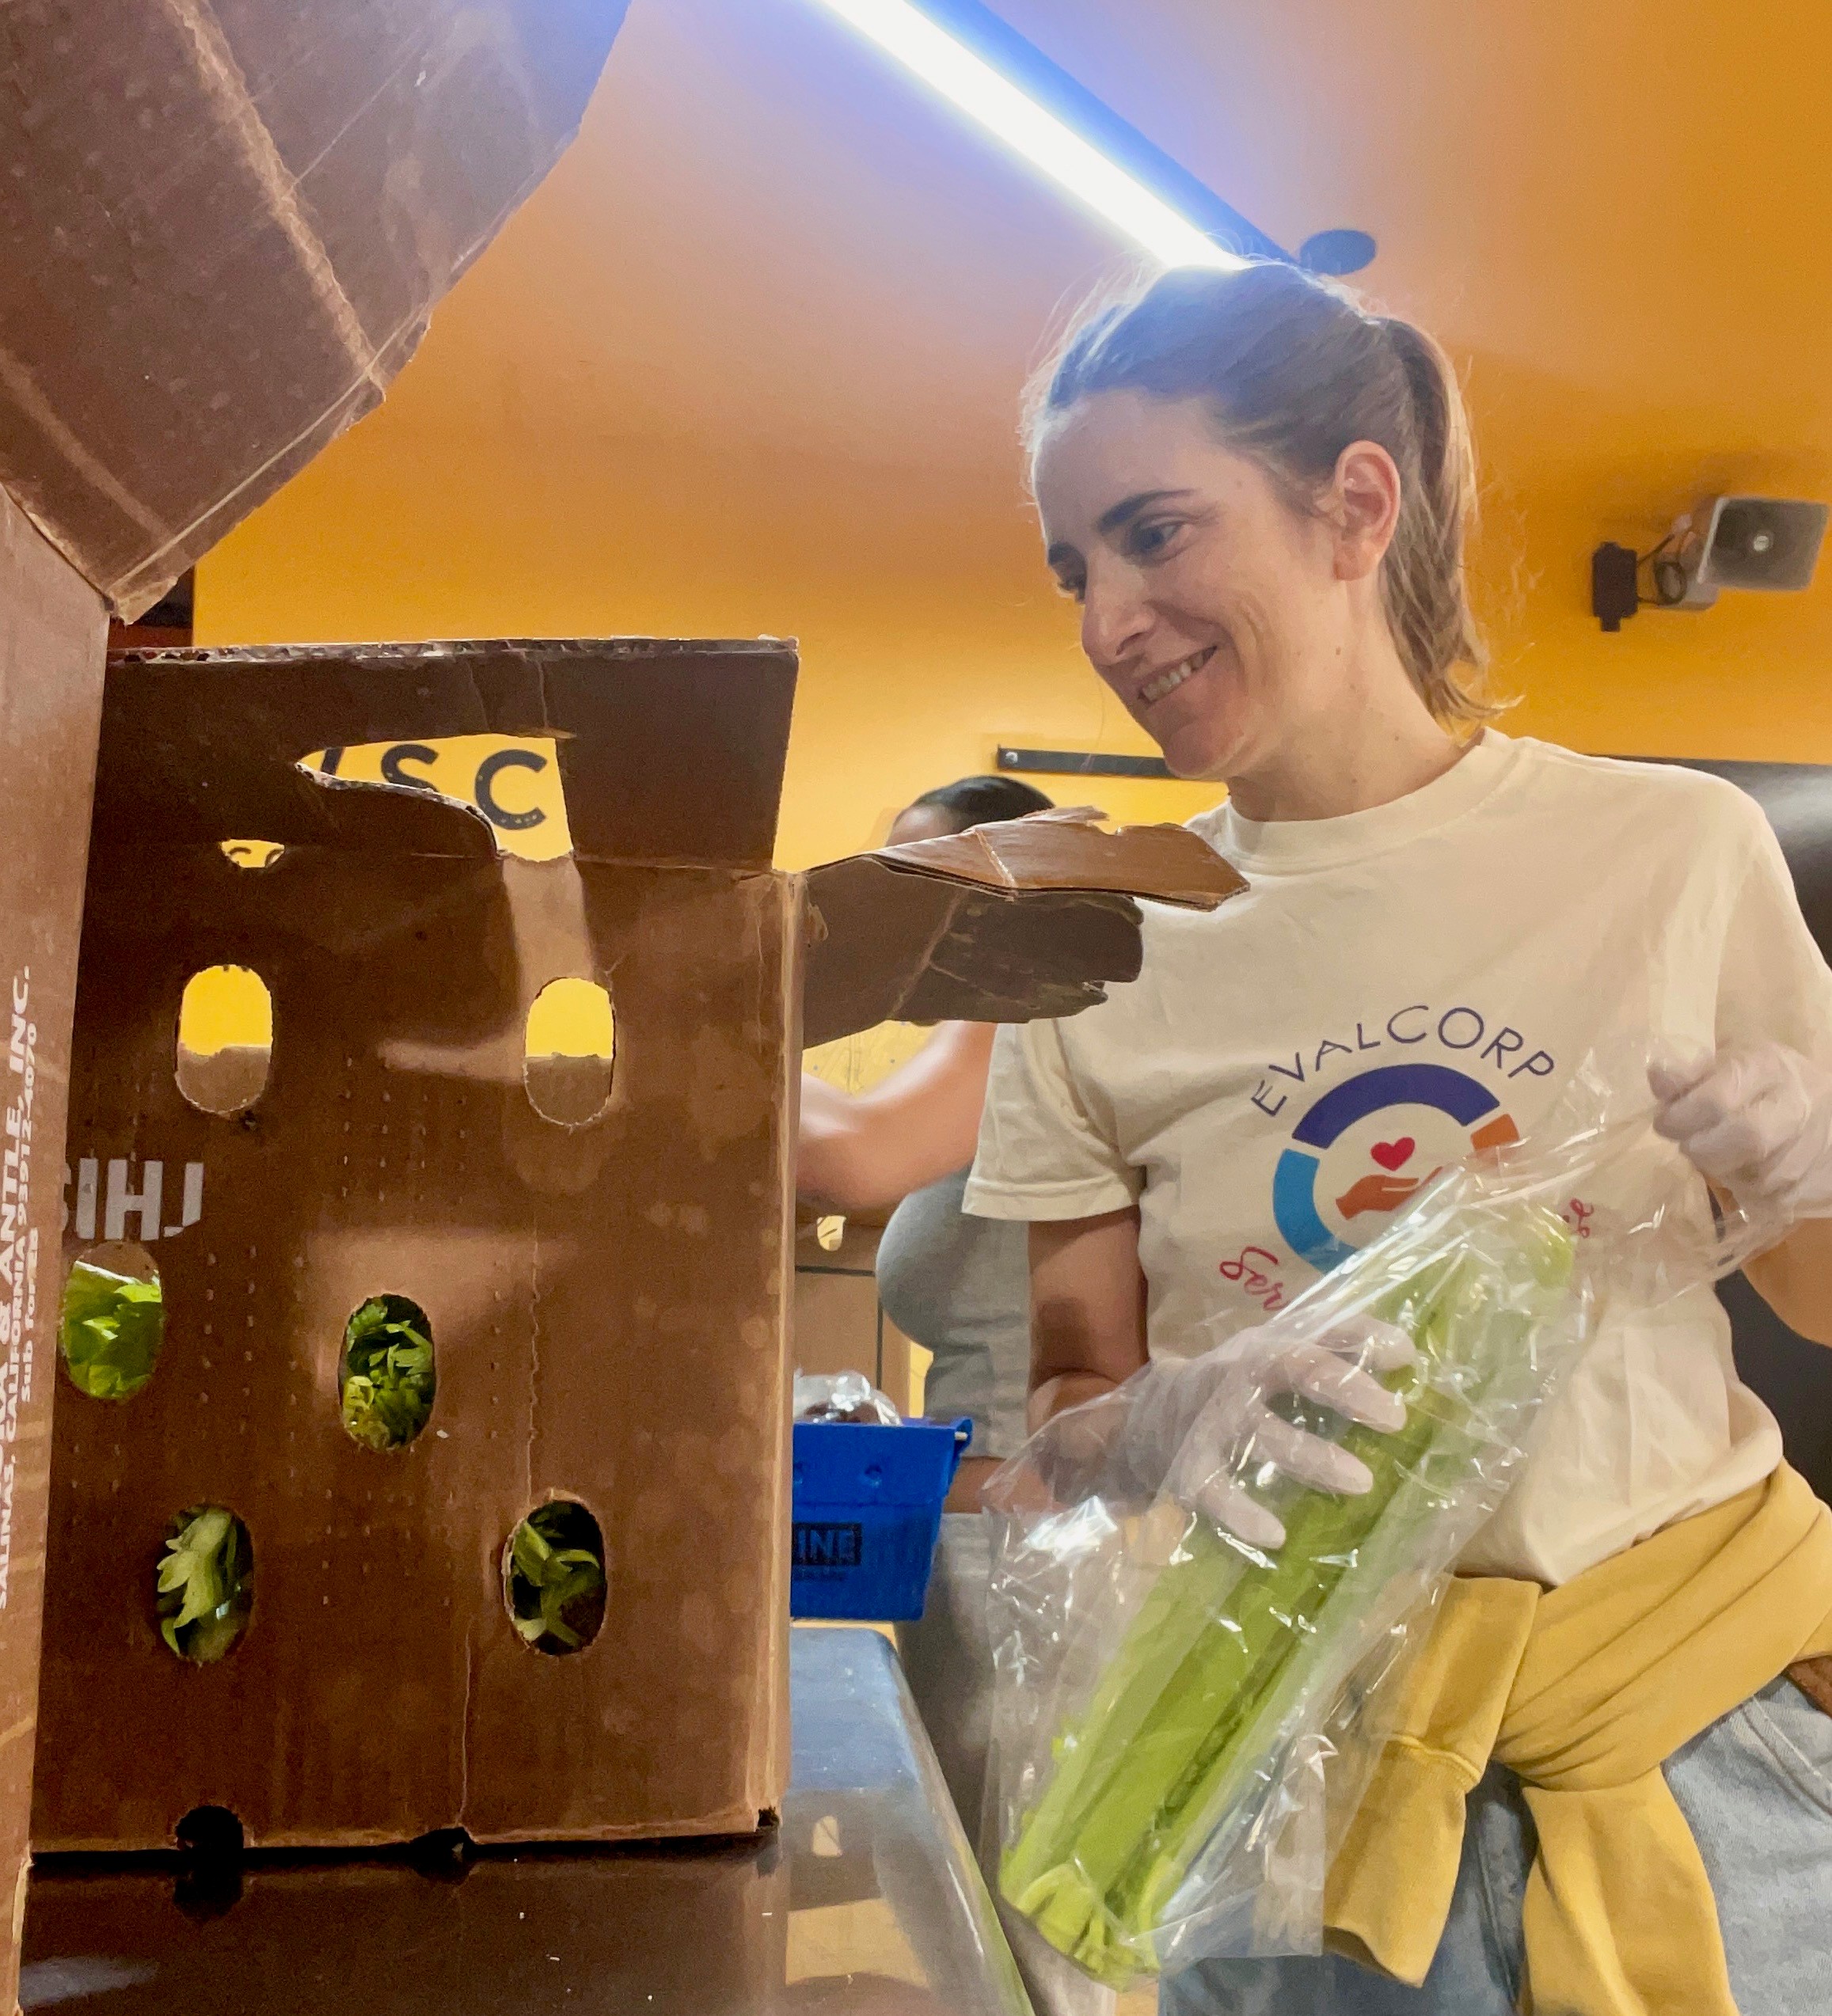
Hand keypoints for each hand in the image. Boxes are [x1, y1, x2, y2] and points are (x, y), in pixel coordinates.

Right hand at [1120, 1316, 1414, 1550]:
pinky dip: (1243, 1513)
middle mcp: (1238, 1373)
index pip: (1321, 1329)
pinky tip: (1276, 1535)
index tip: (1407, 1358)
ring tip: (1361, 1482)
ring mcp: (1211, 1420)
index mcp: (1265, 1346)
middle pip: (1295, 1367)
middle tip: (1396, 1418)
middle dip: (1346, 1388)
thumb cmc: (1233, 1387)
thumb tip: (1406, 1352)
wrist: (1144, 1418)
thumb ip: (1332, 1348)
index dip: (1364, 1339)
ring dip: (1313, 1457)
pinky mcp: (1188, 1466)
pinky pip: (1217, 1491)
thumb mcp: (1272, 1355)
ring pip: (1264, 1435)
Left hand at [1650, 1043, 1831, 1222]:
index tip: (1665, 1122)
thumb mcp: (1731, 1063)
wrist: (1825, 1112)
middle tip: (1691, 1145)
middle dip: (1704, 1149)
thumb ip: (1691, 1074)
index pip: (1717, 1098)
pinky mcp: (1814, 1181)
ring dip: (1725, 1172)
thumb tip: (1658, 1078)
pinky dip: (1747, 1190)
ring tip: (1722, 1154)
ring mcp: (1811, 1145)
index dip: (1680, 1117)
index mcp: (1768, 1067)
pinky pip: (1770, 1199)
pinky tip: (1747, 1170)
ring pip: (1757, 1176)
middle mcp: (1794, 1105)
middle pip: (1745, 1138)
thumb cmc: (1765, 1084)